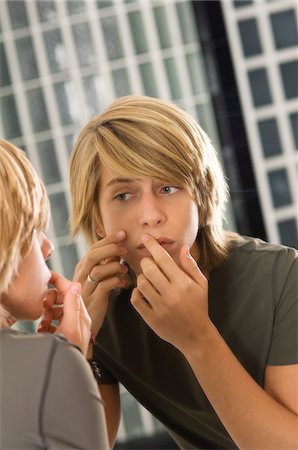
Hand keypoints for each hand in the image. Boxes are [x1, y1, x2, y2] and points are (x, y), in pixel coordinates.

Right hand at [38, 272, 90, 356]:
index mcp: (81, 315)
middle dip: (50, 302)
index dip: (60, 282)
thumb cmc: (71, 353)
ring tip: (42, 324)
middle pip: (63, 300)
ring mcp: (71, 328)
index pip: (72, 291)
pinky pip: (54, 324)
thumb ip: (72, 306)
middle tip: (43, 309)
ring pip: (57, 312)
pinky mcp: (64, 337)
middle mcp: (78, 320)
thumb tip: (76, 284)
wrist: (68, 375)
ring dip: (47, 314)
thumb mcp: (71, 326)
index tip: (49, 275)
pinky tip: (43, 331)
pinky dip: (46, 325)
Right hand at [74, 231, 127, 336]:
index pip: (93, 248)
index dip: (108, 239)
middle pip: (93, 255)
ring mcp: (85, 288)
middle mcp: (80, 276)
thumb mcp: (99, 279)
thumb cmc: (95, 299)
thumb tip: (119, 248)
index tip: (123, 233)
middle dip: (111, 248)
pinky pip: (104, 286)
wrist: (85, 326)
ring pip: (98, 270)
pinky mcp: (92, 301)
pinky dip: (117, 281)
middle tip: (125, 248)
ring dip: (115, 266)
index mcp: (82, 268)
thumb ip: (107, 264)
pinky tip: (124, 282)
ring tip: (126, 269)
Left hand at [130, 235, 209, 352]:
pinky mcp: (151, 319)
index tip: (145, 237)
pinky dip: (137, 292)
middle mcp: (171, 295)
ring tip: (148, 279)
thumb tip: (183, 247)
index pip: (164, 260)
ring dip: (142, 277)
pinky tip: (144, 291)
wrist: (195, 335)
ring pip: (141, 283)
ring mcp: (160, 308)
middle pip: (149, 269)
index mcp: (184, 284)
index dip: (152, 246)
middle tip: (149, 263)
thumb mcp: (201, 284)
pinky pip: (136, 299)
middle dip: (146, 262)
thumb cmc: (198, 306)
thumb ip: (191, 265)